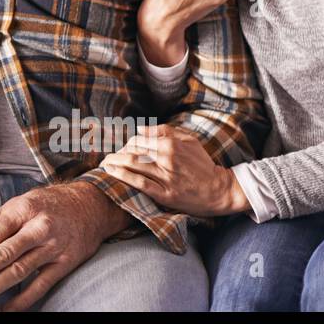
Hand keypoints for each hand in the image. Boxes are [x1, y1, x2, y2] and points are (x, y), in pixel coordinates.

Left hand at [0, 181, 128, 310]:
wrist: (90, 206)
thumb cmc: (47, 204)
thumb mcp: (17, 204)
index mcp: (22, 210)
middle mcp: (38, 228)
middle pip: (3, 254)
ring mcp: (53, 247)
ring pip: (20, 271)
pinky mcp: (65, 263)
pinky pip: (41, 285)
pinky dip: (23, 299)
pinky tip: (6, 308)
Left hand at [99, 124, 247, 217]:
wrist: (219, 190)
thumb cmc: (202, 164)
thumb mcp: (189, 140)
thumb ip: (165, 131)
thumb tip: (141, 128)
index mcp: (171, 144)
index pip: (138, 140)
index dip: (126, 144)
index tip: (120, 151)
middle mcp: (167, 158)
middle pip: (132, 152)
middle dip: (116, 154)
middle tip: (107, 158)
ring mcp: (166, 177)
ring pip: (133, 166)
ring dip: (114, 164)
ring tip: (104, 165)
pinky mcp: (166, 194)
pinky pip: (140, 184)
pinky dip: (124, 177)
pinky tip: (112, 174)